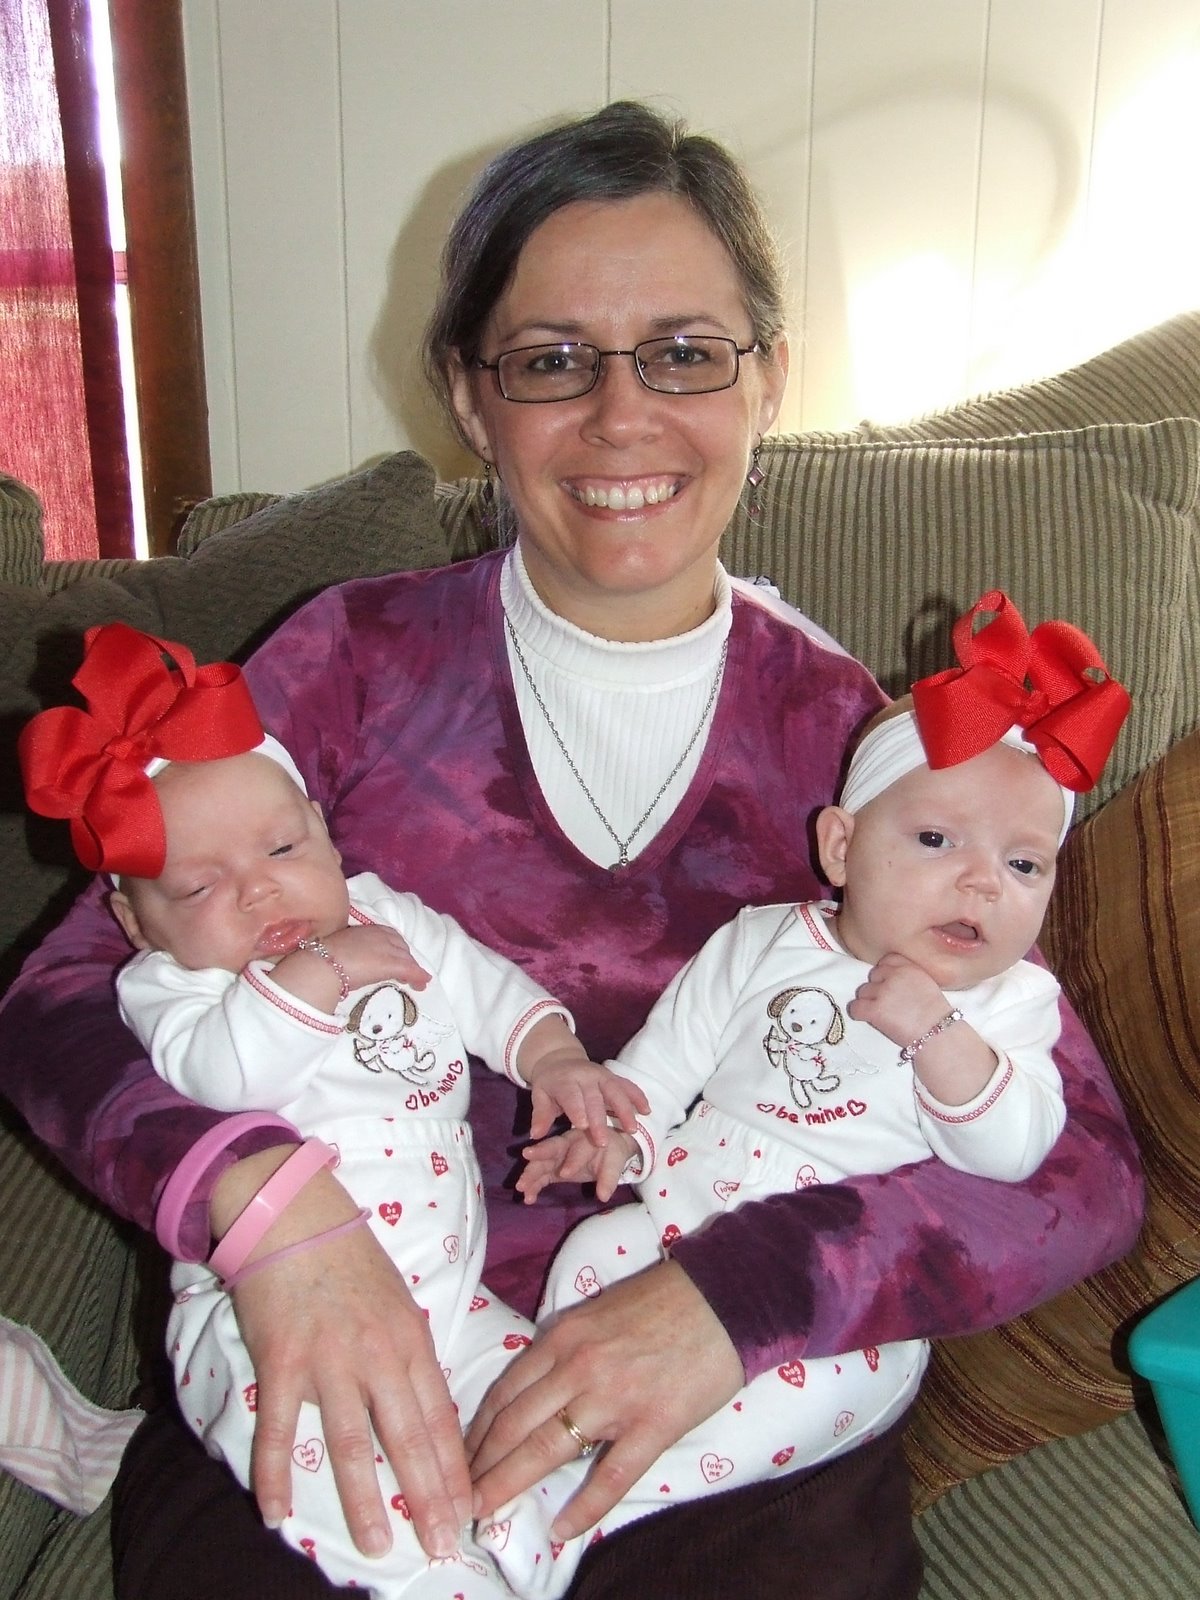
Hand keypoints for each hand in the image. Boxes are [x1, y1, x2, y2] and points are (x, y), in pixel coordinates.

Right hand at [215, 1160, 468, 1559]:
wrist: (293, 1215)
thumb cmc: (349, 1259)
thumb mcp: (397, 1303)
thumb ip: (409, 1355)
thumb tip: (426, 1408)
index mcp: (410, 1340)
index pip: (441, 1417)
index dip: (455, 1468)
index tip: (469, 1511)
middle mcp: (377, 1355)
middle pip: (408, 1438)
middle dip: (428, 1497)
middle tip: (442, 1545)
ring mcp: (329, 1361)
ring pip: (352, 1443)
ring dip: (364, 1499)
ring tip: (380, 1544)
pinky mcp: (283, 1362)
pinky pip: (278, 1430)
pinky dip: (275, 1475)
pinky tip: (276, 1515)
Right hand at [271, 924, 430, 1011]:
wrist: (322, 964)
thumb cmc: (322, 957)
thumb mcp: (338, 948)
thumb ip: (348, 951)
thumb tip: (343, 962)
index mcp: (366, 928)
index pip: (388, 937)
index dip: (394, 949)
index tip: (394, 959)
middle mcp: (381, 934)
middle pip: (400, 947)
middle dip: (404, 959)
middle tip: (404, 973)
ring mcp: (388, 948)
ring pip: (406, 958)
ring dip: (411, 970)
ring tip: (414, 983)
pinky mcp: (392, 962)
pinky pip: (411, 970)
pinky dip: (418, 977)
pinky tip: (422, 985)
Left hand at [466, 1260, 743, 1538]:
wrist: (725, 1296)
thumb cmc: (663, 1300)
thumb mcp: (596, 1312)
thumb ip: (563, 1347)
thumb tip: (534, 1385)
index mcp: (563, 1337)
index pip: (503, 1393)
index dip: (475, 1433)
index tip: (458, 1460)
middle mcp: (578, 1368)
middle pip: (512, 1426)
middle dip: (479, 1468)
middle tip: (458, 1499)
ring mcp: (614, 1399)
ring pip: (545, 1450)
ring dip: (508, 1486)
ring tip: (484, 1514)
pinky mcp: (653, 1425)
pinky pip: (610, 1476)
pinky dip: (582, 1508)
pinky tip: (561, 1530)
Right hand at [516, 1127, 638, 1203]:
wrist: (607, 1149)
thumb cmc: (611, 1152)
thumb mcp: (615, 1162)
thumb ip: (608, 1178)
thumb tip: (604, 1196)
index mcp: (583, 1139)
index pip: (577, 1150)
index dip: (572, 1161)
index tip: (565, 1173)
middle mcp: (566, 1145)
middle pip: (552, 1148)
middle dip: (540, 1153)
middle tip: (527, 1156)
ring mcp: (557, 1157)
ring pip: (542, 1162)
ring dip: (531, 1173)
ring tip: (521, 1186)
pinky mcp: (552, 1169)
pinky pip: (540, 1177)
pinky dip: (533, 1186)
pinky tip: (527, 1198)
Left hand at [526, 1049, 648, 1144]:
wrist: (560, 1059)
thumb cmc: (550, 1085)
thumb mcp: (540, 1096)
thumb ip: (540, 1115)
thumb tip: (535, 1135)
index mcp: (565, 1081)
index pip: (571, 1095)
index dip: (576, 1109)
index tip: (582, 1126)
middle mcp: (586, 1076)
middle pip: (594, 1098)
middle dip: (600, 1119)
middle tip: (604, 1142)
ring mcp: (602, 1075)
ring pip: (616, 1090)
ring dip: (625, 1109)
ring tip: (632, 1129)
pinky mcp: (613, 1076)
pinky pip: (628, 1085)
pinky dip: (638, 1096)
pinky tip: (647, 1110)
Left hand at [846, 950, 947, 1046]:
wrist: (938, 1035)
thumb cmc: (938, 1017)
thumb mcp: (928, 986)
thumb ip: (910, 978)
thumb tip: (896, 982)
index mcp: (909, 967)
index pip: (887, 960)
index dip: (886, 974)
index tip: (890, 985)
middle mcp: (895, 975)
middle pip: (873, 976)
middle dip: (877, 988)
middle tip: (887, 1003)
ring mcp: (883, 992)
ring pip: (862, 991)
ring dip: (868, 1001)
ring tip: (882, 1014)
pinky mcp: (875, 1009)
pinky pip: (855, 1007)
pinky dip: (858, 1014)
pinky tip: (869, 1019)